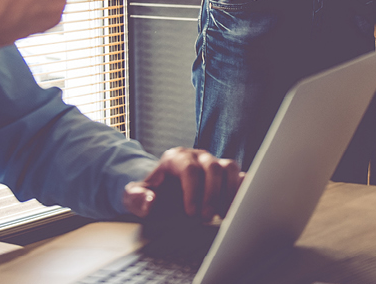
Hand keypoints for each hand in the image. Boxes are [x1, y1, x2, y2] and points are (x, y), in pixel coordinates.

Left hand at [122, 148, 243, 221]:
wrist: (160, 194)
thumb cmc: (149, 195)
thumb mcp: (134, 197)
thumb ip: (137, 199)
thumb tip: (150, 202)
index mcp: (176, 158)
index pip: (190, 169)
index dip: (193, 191)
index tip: (191, 213)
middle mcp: (197, 157)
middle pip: (213, 167)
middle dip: (212, 195)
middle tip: (206, 218)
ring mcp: (214, 164)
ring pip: (230, 168)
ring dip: (230, 192)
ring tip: (223, 214)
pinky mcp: (226, 175)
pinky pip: (240, 176)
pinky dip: (241, 192)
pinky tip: (233, 211)